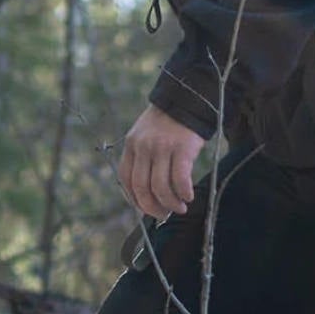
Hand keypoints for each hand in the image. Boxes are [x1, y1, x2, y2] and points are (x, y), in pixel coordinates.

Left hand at [119, 104, 205, 218]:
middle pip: (142, 187)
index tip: (146, 209)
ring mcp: (162, 147)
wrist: (187, 98)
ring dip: (170, 203)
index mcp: (131, 145)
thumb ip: (143, 159)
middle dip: (152, 207)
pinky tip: (188, 196)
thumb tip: (148, 194)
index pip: (125, 179)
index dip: (134, 199)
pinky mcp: (182, 148)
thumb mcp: (145, 136)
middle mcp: (143, 147)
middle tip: (164, 215)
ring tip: (180, 207)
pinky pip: (180, 179)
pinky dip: (183, 193)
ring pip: (161, 187)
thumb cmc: (168, 123)